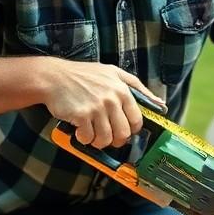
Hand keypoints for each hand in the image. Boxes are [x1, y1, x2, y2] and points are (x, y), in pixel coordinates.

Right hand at [41, 58, 163, 148]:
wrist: (53, 77)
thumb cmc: (82, 75)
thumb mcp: (112, 72)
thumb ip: (137, 87)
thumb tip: (160, 103)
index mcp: (122, 89)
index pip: (137, 120)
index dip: (130, 130)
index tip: (122, 130)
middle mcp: (111, 98)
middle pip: (123, 133)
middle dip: (115, 140)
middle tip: (106, 136)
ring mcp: (96, 107)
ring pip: (106, 139)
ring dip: (98, 141)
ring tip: (91, 133)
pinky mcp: (82, 115)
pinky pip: (88, 138)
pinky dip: (83, 139)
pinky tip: (79, 130)